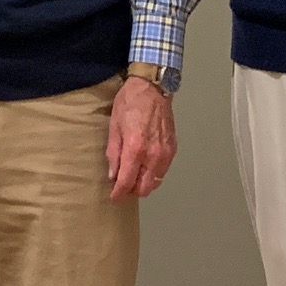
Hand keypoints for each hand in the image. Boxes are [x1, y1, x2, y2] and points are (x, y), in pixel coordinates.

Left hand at [106, 76, 175, 200]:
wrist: (152, 87)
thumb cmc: (130, 103)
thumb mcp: (114, 126)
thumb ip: (113, 153)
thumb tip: (113, 174)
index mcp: (135, 148)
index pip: (127, 181)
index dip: (119, 193)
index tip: (114, 198)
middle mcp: (153, 154)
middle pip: (144, 188)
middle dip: (132, 191)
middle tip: (123, 186)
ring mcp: (165, 153)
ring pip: (155, 182)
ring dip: (144, 184)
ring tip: (134, 176)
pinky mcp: (173, 149)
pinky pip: (163, 171)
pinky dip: (153, 174)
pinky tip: (145, 165)